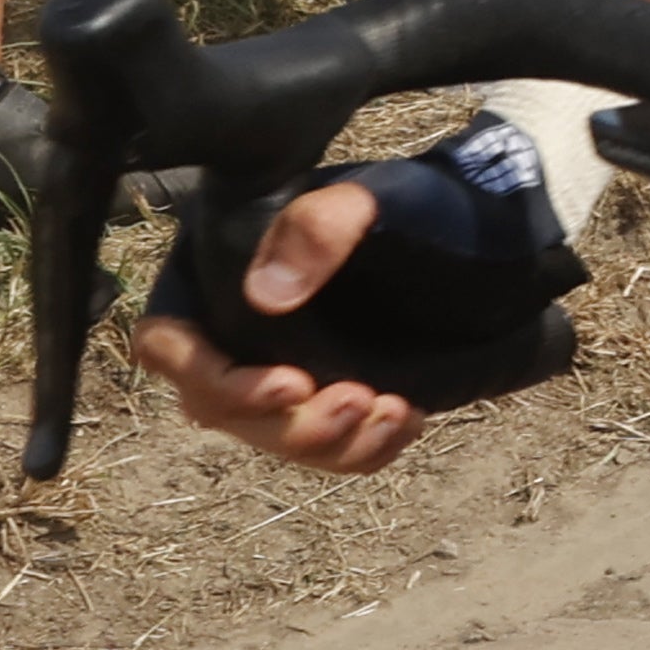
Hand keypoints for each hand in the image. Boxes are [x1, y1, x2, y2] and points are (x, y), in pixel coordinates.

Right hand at [131, 176, 427, 471]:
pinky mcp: (325, 396)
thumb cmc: (412, 208)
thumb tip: (264, 294)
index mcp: (215, 276)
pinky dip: (364, 449)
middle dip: (290, 423)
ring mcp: (278, 368)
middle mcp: (235, 331)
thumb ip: (317, 226)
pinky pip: (325, 448)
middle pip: (221, 408)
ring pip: (275, 436)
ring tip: (395, 413)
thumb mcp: (369, 200)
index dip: (211, 377)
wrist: (480, 237)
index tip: (289, 383)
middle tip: (360, 401)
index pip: (168, 342)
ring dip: (331, 443)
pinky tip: (408, 421)